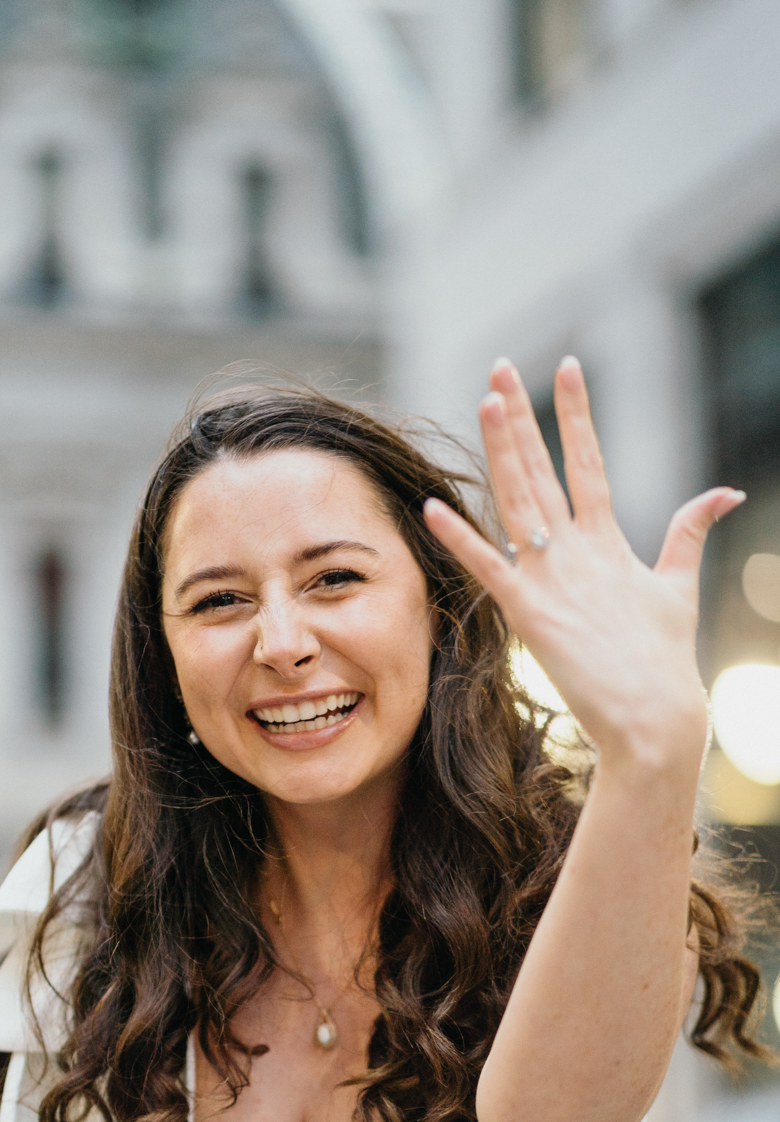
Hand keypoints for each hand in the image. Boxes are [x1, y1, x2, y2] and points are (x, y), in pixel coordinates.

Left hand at [424, 356, 743, 773]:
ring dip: (502, 451)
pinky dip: (459, 540)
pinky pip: (487, 569)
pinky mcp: (530, 614)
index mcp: (608, 541)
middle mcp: (577, 551)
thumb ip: (688, 534)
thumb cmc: (662, 661)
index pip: (588, 461)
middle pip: (543, 469)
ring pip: (518, 502)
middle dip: (521, 417)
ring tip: (486, 401)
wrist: (653, 717)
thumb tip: (726, 491)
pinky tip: (432, 509)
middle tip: (500, 367)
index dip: (575, 413)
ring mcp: (553, 580)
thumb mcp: (676, 587)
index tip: (566, 367)